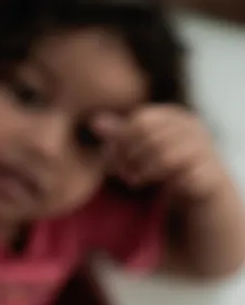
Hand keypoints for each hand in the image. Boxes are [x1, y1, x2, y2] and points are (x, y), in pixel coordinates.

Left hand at [93, 105, 225, 200]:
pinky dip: (163, 184)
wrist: (200, 188)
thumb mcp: (140, 146)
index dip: (121, 140)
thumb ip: (120, 134)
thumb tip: (94, 121)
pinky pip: (182, 177)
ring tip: (131, 181)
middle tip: (119, 174)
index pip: (141, 120)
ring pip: (165, 158)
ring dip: (142, 172)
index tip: (110, 157)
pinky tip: (154, 189)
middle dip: (129, 157)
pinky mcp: (210, 172)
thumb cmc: (163, 162)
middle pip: (151, 138)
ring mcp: (205, 148)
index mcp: (174, 115)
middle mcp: (192, 128)